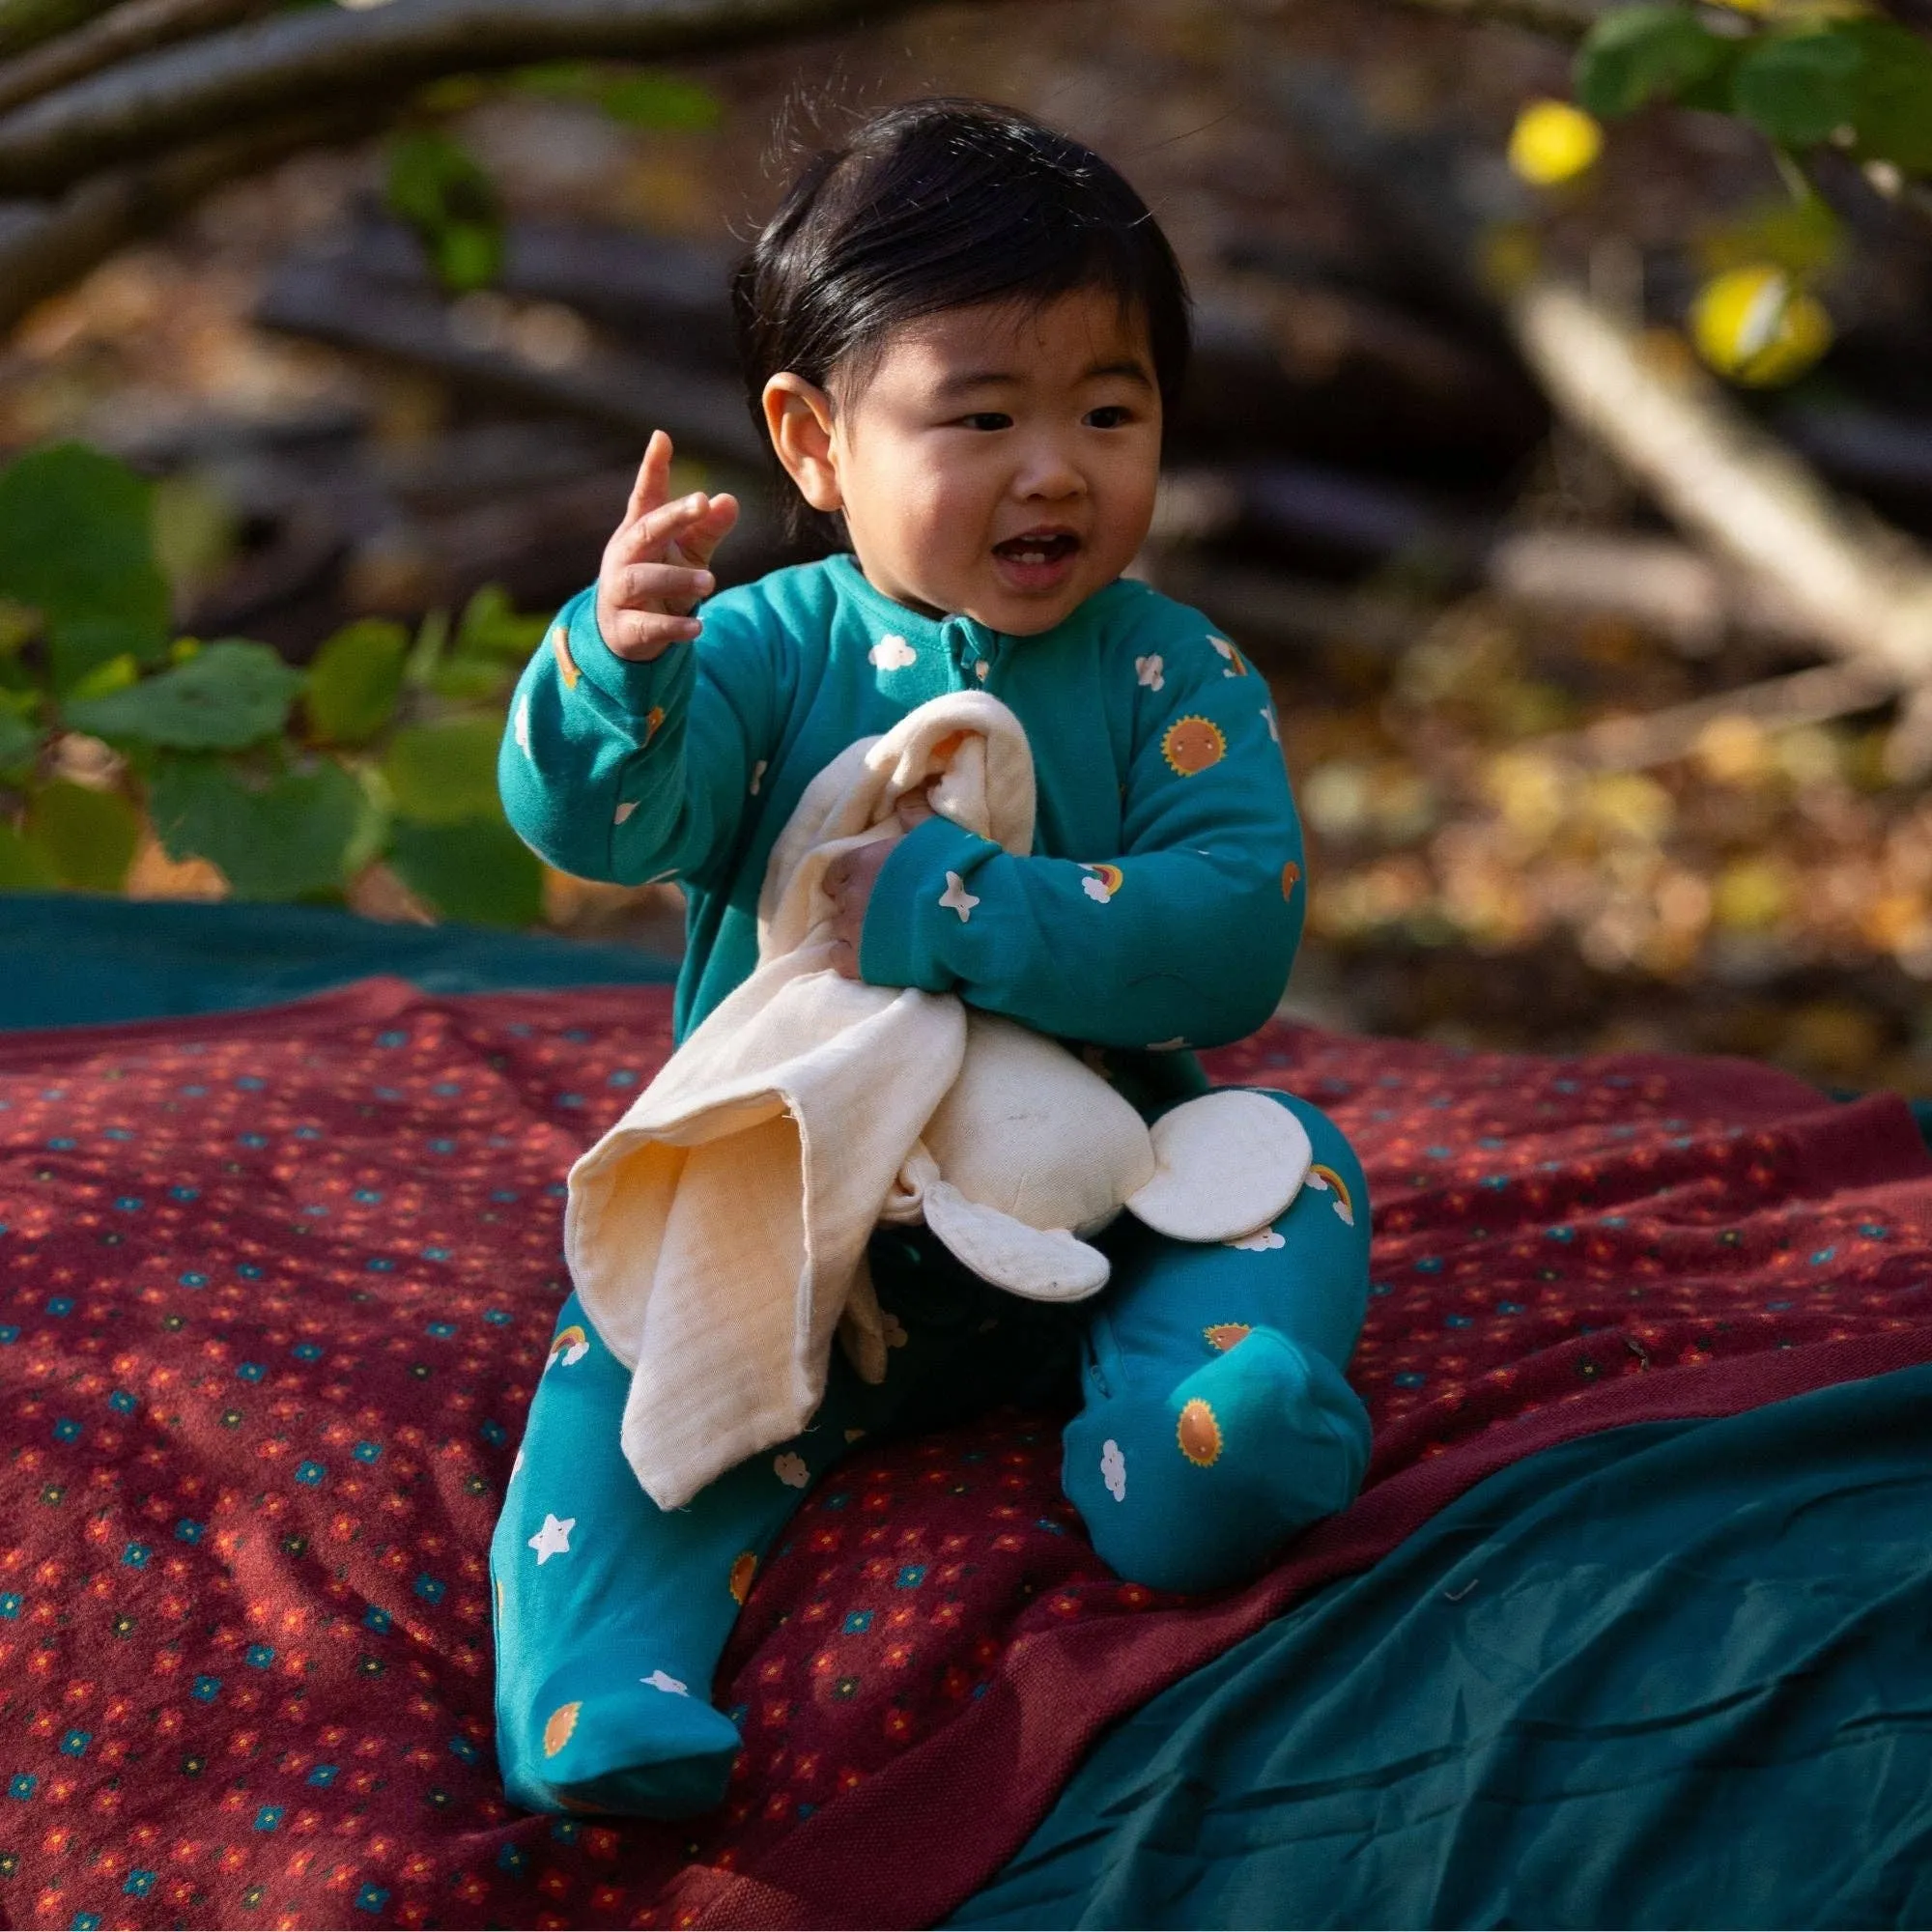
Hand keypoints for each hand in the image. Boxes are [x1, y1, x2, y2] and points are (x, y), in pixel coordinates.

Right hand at [595, 430, 739, 661]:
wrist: (626, 634)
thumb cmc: (660, 582)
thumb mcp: (688, 554)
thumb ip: (707, 529)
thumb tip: (729, 500)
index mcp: (639, 531)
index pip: (645, 495)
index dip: (652, 468)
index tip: (662, 438)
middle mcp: (624, 556)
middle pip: (643, 530)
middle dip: (670, 516)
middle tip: (702, 502)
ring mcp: (619, 592)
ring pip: (640, 579)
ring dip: (675, 578)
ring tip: (710, 580)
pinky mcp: (625, 628)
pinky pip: (646, 626)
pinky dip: (672, 627)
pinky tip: (698, 627)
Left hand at [821, 787, 934, 979]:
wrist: (967, 917)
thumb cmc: (953, 870)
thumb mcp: (936, 832)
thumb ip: (915, 815)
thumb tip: (907, 796)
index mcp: (863, 862)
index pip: (834, 871)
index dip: (845, 879)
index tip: (858, 885)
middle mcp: (852, 895)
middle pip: (838, 902)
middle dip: (853, 906)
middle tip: (877, 913)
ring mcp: (853, 930)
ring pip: (839, 931)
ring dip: (854, 933)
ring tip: (878, 938)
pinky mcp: (861, 963)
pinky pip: (838, 960)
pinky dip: (850, 960)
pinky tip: (869, 959)